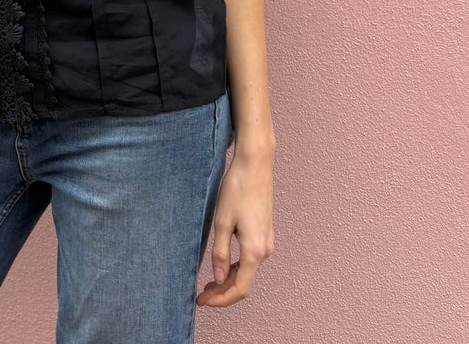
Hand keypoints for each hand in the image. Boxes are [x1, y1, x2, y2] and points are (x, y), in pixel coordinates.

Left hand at [196, 144, 274, 307]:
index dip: (221, 300)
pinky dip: (236, 268)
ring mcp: (267, 242)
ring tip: (207, 284)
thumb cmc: (236, 190)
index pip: (240, 289)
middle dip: (223, 293)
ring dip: (228, 280)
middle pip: (244, 282)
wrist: (255, 166)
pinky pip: (250, 259)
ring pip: (247, 271)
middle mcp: (265, 250)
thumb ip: (220, 253)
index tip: (202, 302)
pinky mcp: (264, 233)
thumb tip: (218, 279)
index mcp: (254, 251)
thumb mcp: (222, 222)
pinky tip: (221, 266)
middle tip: (201, 296)